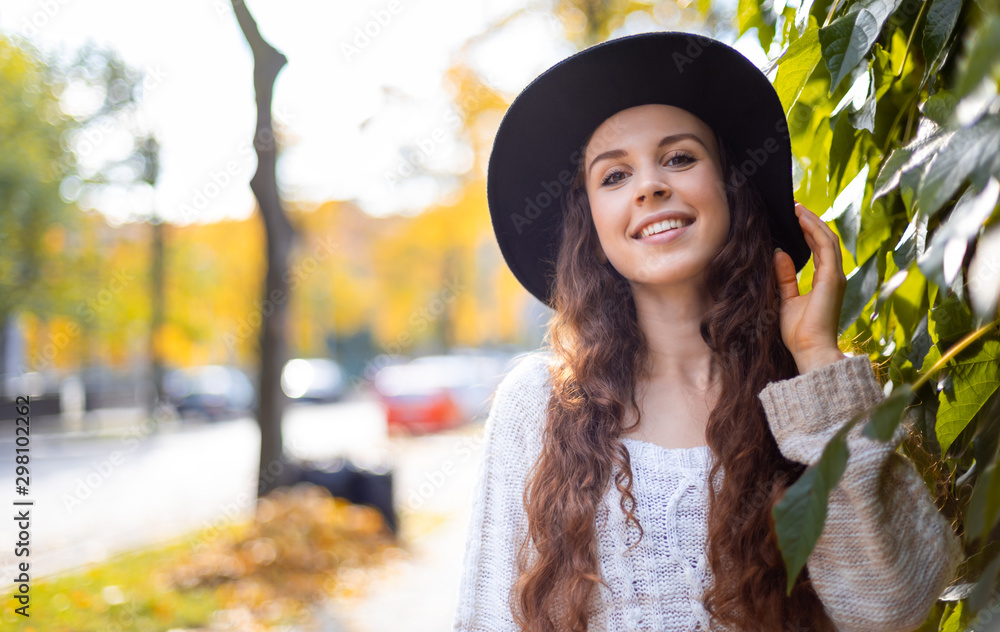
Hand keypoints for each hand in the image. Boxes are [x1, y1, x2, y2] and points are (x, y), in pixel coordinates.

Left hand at [774, 202, 847, 373]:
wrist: (810, 349)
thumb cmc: (799, 332)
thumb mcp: (786, 299)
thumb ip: (785, 276)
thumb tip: (779, 252)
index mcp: (825, 280)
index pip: (819, 249)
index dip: (808, 231)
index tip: (795, 217)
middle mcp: (834, 276)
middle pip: (825, 240)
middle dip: (810, 222)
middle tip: (794, 207)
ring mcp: (836, 276)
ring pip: (828, 239)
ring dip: (812, 222)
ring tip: (797, 208)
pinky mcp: (833, 278)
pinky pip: (826, 247)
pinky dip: (815, 231)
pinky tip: (803, 220)